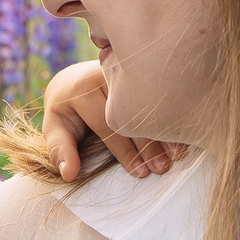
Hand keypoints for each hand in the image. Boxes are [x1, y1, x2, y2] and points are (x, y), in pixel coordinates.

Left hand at [40, 61, 184, 180]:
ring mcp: (124, 66)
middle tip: (162, 168)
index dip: (124, 151)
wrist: (75, 80)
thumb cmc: (67, 112)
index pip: (108, 123)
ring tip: (178, 154)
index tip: (140, 172)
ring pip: (147, 100)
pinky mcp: (138, 66)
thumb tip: (68, 174)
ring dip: (164, 128)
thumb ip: (59, 150)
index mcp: (82, 88)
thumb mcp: (55, 129)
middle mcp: (104, 72)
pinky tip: (184, 132)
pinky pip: (157, 90)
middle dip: (148, 143)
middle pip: (131, 111)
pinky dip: (171, 113)